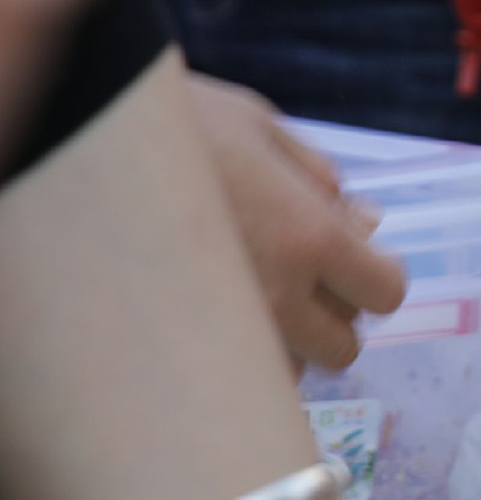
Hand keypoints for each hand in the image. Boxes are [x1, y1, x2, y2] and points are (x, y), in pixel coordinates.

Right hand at [187, 74, 406, 369]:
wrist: (76, 143)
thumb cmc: (175, 125)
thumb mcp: (260, 128)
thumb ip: (321, 181)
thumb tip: (365, 223)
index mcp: (307, 238)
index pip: (384, 295)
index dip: (376, 276)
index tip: (357, 260)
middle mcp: (273, 298)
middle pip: (342, 348)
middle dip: (334, 316)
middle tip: (305, 278)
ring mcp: (222, 331)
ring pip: (288, 372)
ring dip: (287, 342)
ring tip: (254, 295)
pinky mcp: (175, 346)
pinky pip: (230, 374)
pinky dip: (238, 354)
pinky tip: (218, 314)